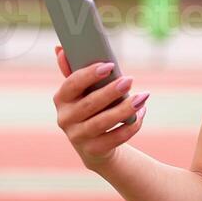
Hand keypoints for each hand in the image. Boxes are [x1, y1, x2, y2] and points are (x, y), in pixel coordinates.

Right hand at [53, 45, 148, 171]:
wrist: (94, 146)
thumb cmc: (91, 109)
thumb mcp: (82, 92)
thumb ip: (73, 71)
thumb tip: (60, 49)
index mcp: (61, 99)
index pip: (72, 84)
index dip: (90, 74)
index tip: (110, 65)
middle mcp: (65, 119)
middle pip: (89, 104)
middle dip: (111, 91)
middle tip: (130, 79)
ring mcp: (77, 137)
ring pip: (103, 122)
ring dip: (124, 109)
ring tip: (142, 97)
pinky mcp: (92, 151)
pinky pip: (115, 138)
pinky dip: (130, 126)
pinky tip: (141, 113)